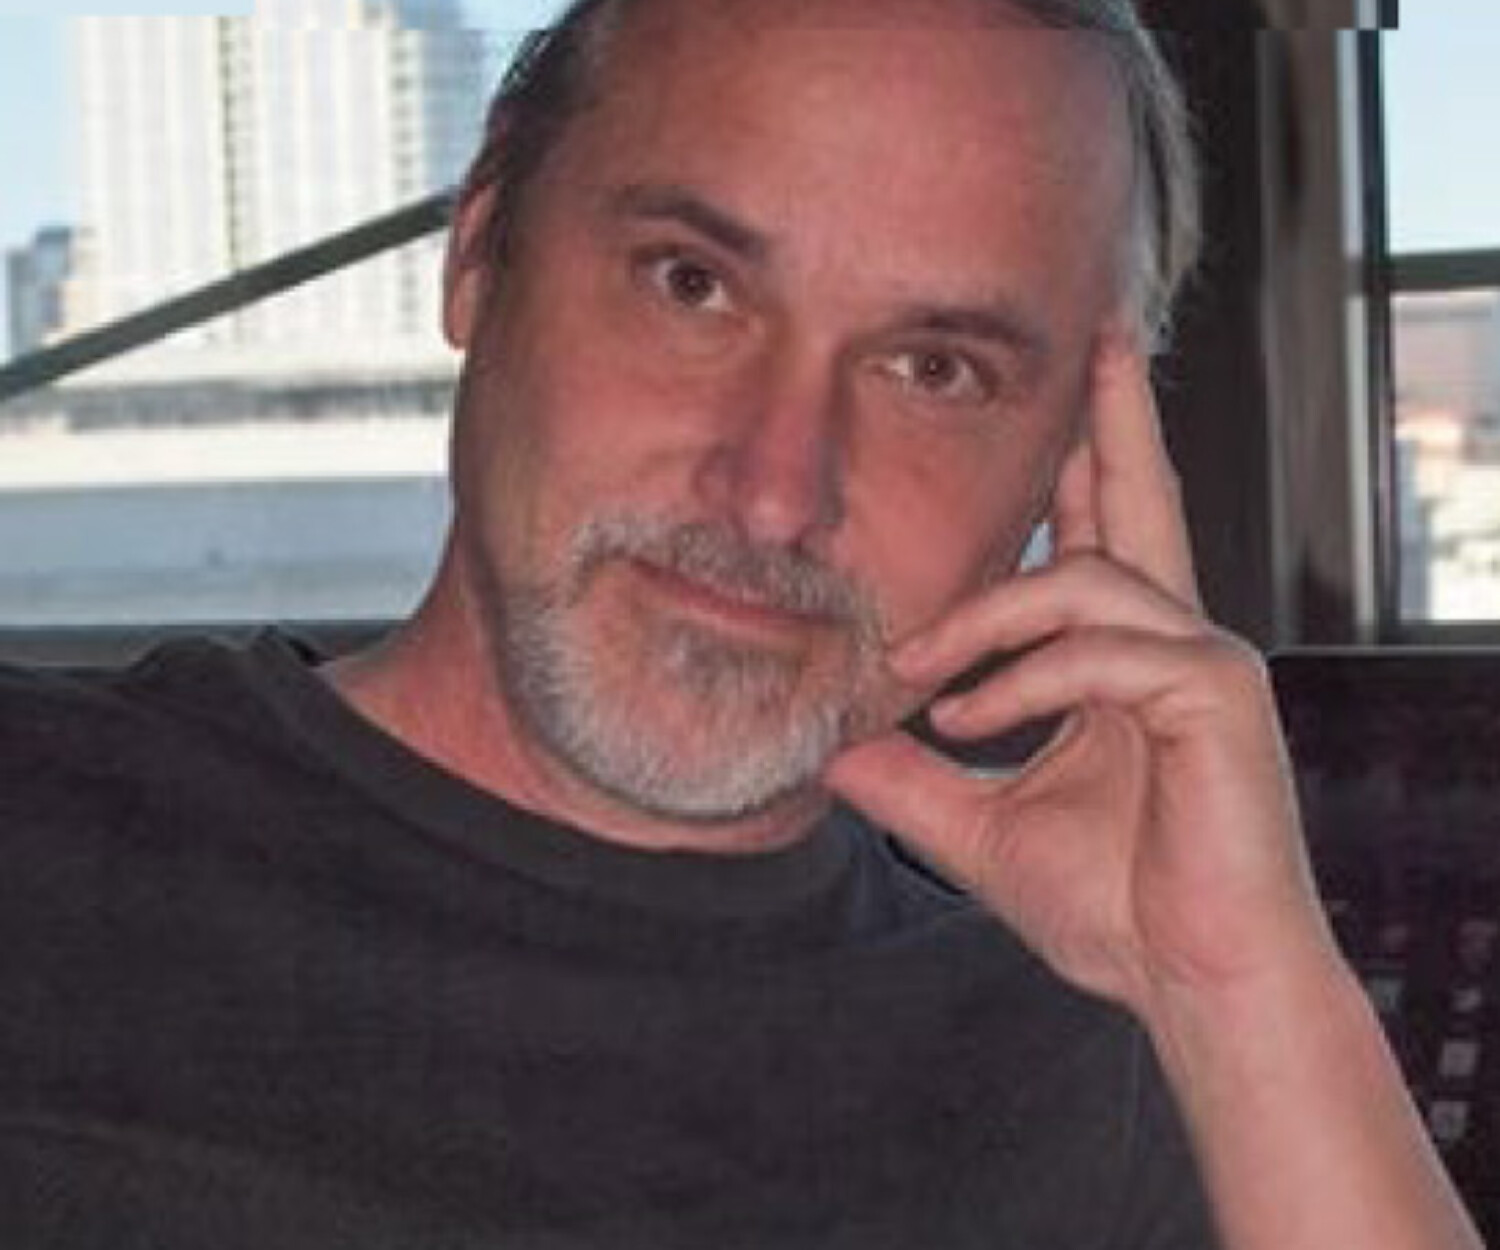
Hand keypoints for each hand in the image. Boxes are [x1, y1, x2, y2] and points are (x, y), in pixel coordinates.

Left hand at [824, 337, 1335, 1021]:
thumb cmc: (1112, 908)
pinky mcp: (1217, 693)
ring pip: (1081, 579)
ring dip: (984, 617)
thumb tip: (832, 752)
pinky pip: (1099, 647)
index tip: (1054, 407)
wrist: (1190, 984)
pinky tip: (964, 722)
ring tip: (918, 677)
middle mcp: (1176, 638)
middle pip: (1140, 498)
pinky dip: (1020, 679)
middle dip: (1114, 413)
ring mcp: (1204, 660)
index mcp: (1128, 657)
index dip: (1083, 463)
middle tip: (1101, 331)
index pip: (1103, 539)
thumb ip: (912, 785)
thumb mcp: (981, 832)